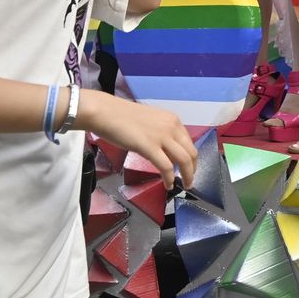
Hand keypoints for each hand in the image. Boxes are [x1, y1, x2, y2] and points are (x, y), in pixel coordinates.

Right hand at [82, 91, 197, 186]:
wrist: (106, 112)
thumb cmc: (121, 116)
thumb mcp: (150, 121)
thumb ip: (161, 133)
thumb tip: (165, 149)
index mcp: (172, 120)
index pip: (189, 142)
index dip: (191, 157)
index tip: (189, 167)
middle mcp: (171, 127)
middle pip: (191, 152)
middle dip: (192, 169)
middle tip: (189, 180)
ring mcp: (162, 137)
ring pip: (184, 160)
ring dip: (186, 176)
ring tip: (184, 185)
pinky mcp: (150, 147)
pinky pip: (166, 167)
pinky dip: (169, 178)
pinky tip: (168, 185)